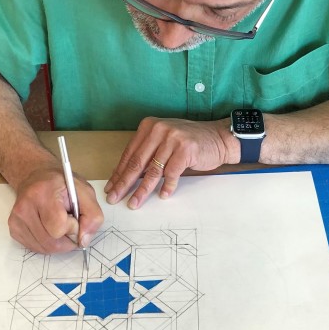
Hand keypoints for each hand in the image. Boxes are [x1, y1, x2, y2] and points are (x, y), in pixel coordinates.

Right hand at [9, 164, 103, 253]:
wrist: (36, 176)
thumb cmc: (62, 184)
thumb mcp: (85, 192)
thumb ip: (92, 216)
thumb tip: (84, 241)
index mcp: (43, 193)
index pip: (58, 228)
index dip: (72, 227)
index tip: (74, 216)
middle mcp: (25, 206)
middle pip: (51, 243)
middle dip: (66, 239)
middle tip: (69, 224)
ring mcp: (16, 219)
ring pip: (43, 248)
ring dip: (58, 243)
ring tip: (59, 224)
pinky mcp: (13, 228)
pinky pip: (35, 248)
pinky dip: (47, 244)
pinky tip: (48, 228)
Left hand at [105, 117, 235, 209]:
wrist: (217, 137)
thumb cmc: (189, 141)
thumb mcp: (164, 141)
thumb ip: (147, 153)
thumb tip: (126, 176)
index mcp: (149, 126)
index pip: (129, 153)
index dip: (118, 173)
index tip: (111, 187)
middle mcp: (159, 130)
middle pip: (136, 162)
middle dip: (124, 183)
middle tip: (114, 198)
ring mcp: (172, 139)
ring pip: (152, 171)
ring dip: (142, 190)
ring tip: (134, 203)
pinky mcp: (186, 150)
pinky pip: (172, 173)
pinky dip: (167, 186)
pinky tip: (163, 195)